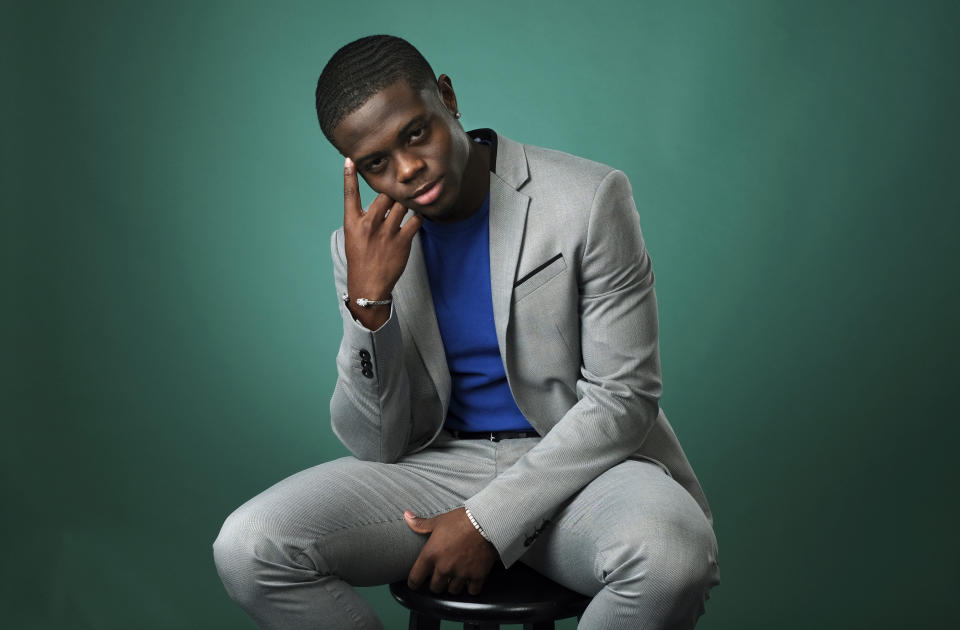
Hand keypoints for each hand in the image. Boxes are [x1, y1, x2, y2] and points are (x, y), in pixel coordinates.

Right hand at [342, 157, 422, 328]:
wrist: (368, 286)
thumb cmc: (361, 260)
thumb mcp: (354, 237)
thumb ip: (364, 218)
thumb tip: (381, 202)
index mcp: (353, 222)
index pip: (349, 194)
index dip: (349, 175)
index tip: (351, 159)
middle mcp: (369, 225)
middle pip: (385, 196)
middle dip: (394, 191)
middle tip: (400, 190)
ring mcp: (386, 233)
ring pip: (402, 205)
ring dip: (408, 201)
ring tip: (412, 199)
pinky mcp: (402, 242)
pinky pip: (415, 221)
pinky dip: (419, 216)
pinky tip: (420, 215)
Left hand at [404, 507, 496, 594]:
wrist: (487, 521)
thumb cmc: (462, 520)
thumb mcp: (439, 521)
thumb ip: (421, 524)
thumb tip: (406, 516)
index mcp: (431, 554)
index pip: (415, 578)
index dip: (414, 583)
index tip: (415, 583)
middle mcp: (444, 567)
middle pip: (435, 588)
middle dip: (436, 584)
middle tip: (440, 577)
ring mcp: (461, 573)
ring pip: (453, 591)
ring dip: (453, 586)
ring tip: (455, 577)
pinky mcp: (477, 576)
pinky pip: (471, 591)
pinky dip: (471, 587)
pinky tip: (470, 579)